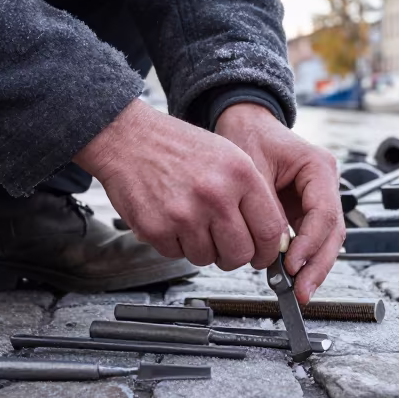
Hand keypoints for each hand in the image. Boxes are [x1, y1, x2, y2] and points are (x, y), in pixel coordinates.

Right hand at [74, 100, 286, 269]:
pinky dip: (176, 244)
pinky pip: (177, 255)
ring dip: (203, 249)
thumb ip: (251, 195)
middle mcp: (215, 195)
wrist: (128, 138)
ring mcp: (185, 215)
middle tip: (225, 245)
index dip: (268, 250)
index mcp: (240, 175)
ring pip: (208, 259)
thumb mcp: (228, 156)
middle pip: (240, 253)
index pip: (270, 230)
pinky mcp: (157, 229)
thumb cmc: (176, 146)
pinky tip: (172, 220)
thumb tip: (268, 236)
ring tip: (192, 221)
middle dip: (234, 256)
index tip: (263, 254)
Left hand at [215, 103, 344, 302]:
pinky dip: (304, 259)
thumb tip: (275, 247)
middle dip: (318, 265)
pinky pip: (311, 239)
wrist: (245, 124)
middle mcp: (325, 184)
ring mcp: (317, 198)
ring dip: (313, 267)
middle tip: (303, 290)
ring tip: (299, 291)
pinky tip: (294, 278)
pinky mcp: (305, 210)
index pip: (324, 213)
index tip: (293, 264)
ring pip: (326, 240)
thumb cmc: (249, 136)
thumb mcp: (253, 169)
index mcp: (319, 167)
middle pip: (332, 233)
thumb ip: (267, 208)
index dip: (310, 243)